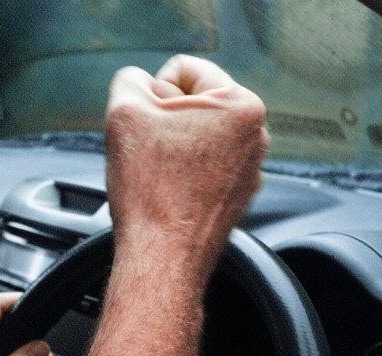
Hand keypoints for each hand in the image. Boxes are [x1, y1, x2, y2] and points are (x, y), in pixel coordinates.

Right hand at [105, 55, 268, 276]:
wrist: (163, 259)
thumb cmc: (151, 192)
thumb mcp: (124, 111)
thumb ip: (130, 80)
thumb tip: (142, 85)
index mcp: (242, 105)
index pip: (183, 70)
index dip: (152, 93)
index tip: (147, 127)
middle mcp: (257, 136)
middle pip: (193, 103)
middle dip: (164, 121)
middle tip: (150, 154)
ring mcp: (250, 169)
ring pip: (195, 137)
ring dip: (171, 148)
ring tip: (159, 176)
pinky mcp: (237, 197)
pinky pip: (201, 169)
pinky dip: (181, 176)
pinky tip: (168, 194)